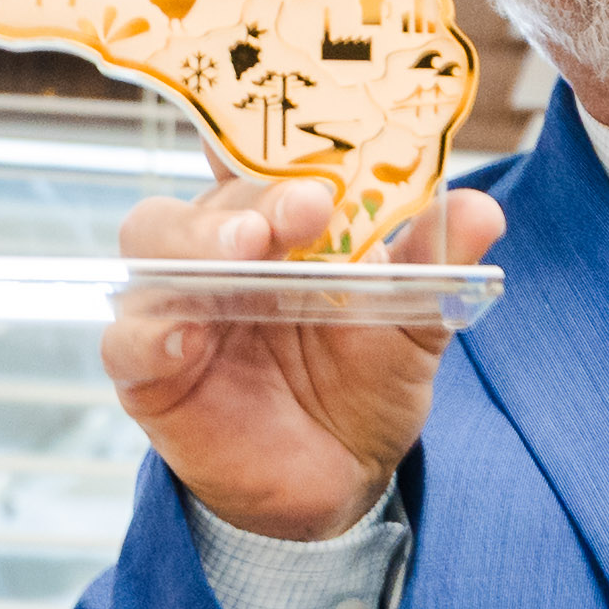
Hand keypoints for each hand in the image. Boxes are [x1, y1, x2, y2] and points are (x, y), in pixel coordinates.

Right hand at [101, 173, 508, 539]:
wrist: (337, 480)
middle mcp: (222, 248)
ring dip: (199, 238)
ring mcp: (179, 303)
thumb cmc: (364, 385)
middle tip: (307, 209)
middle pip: (213, 192)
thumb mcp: (413, 325)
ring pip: (153, 241)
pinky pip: (127, 338)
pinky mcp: (150, 370)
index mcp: (282, 221)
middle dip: (257, 192)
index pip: (262, 151)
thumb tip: (480, 210)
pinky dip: (150, 329)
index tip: (321, 133)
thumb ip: (435, 266)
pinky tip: (189, 335)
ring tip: (247, 250)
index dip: (276, 128)